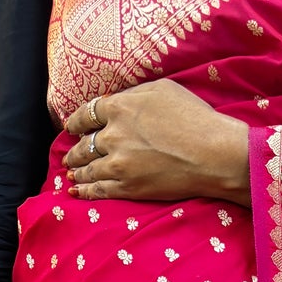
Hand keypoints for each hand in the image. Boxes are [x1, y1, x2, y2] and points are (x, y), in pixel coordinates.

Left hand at [62, 80, 250, 204]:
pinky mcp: (128, 188)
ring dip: (77, 170)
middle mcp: (113, 135)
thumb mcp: (162, 90)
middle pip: (84, 144)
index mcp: (119, 108)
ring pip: (88, 168)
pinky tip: (76, 192)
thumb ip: (134, 95)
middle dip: (74, 150)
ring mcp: (119, 164)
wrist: (212, 154)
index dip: (77, 121)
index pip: (87, 113)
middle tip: (69, 155)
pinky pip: (99, 190)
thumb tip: (120, 101)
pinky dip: (85, 191)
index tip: (72, 126)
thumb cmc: (194, 118)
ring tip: (71, 173)